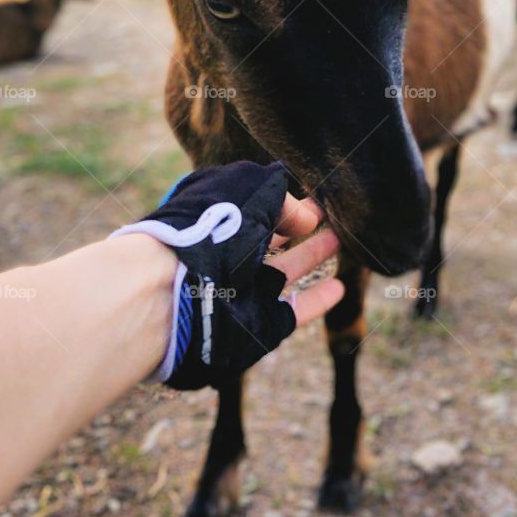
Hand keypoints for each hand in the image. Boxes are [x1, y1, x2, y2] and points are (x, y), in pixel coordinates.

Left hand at [112, 162, 343, 387]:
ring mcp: (244, 293)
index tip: (312, 199)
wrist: (177, 292)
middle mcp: (228, 255)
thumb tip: (306, 217)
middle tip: (328, 217)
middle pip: (268, 239)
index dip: (282, 203)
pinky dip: (317, 300)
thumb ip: (282, 196)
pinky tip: (338, 288)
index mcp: (219, 220)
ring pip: (284, 272)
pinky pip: (294, 311)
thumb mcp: (249, 189)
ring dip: (311, 256)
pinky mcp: (260, 327)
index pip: (254, 207)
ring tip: (339, 240)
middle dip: (297, 227)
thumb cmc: (207, 229)